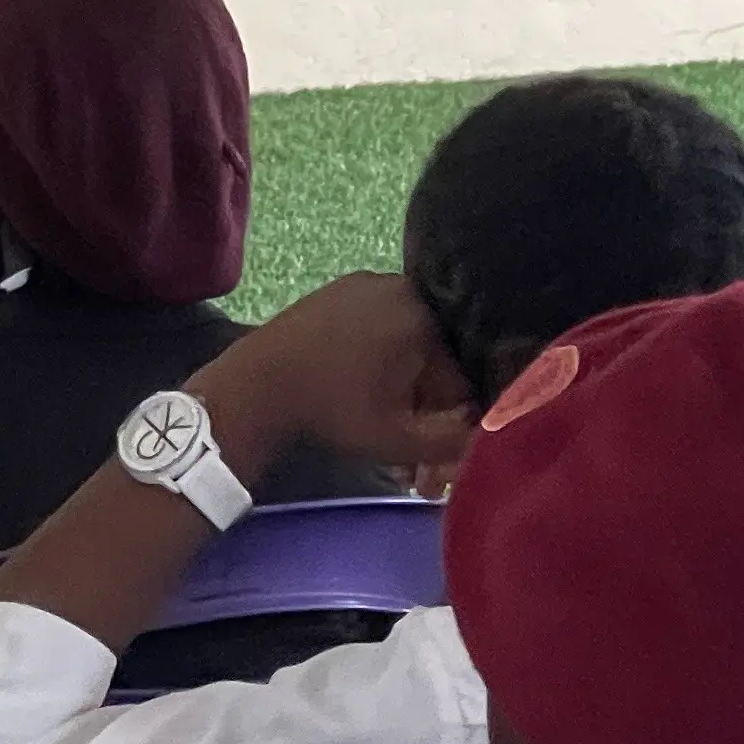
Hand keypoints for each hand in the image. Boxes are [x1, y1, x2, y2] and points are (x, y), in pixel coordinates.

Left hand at [200, 273, 481, 488]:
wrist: (257, 384)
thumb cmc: (332, 410)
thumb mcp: (399, 440)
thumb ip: (453, 443)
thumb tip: (485, 437)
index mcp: (426, 315)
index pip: (462, 374)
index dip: (453, 422)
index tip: (436, 461)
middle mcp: (403, 287)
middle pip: (437, 357)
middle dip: (429, 411)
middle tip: (412, 457)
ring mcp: (368, 283)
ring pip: (409, 344)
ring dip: (407, 391)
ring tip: (388, 432)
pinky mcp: (341, 289)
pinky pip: (383, 327)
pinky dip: (384, 363)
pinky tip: (369, 396)